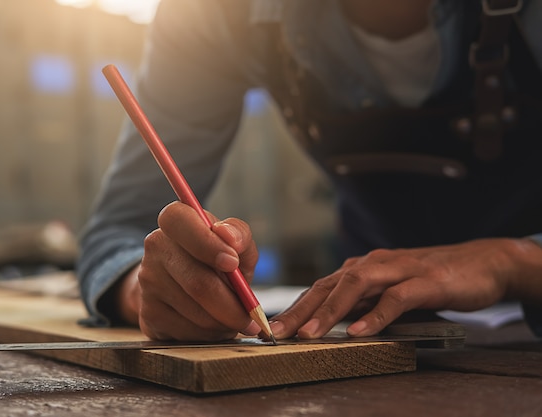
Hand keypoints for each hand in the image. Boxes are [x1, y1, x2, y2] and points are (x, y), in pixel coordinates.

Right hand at [117, 201, 260, 340]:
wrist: (183, 284)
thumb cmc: (215, 259)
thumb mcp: (234, 243)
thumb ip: (240, 235)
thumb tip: (230, 238)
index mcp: (175, 219)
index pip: (179, 221)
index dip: (207, 244)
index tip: (233, 263)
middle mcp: (155, 247)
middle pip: (196, 282)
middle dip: (232, 305)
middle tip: (251, 315)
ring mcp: (148, 281)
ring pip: (197, 313)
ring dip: (225, 322)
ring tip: (235, 318)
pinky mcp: (149, 313)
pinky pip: (189, 332)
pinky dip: (211, 334)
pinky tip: (216, 325)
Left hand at [270, 238, 541, 338]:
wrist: (482, 263)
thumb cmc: (430, 279)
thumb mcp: (389, 292)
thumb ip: (363, 304)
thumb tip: (332, 323)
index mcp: (362, 268)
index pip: (321, 288)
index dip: (295, 307)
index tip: (272, 328)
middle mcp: (374, 265)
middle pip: (329, 285)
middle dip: (299, 309)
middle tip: (276, 332)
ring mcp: (399, 270)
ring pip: (355, 287)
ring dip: (329, 311)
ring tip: (309, 334)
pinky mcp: (425, 281)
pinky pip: (395, 299)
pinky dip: (376, 315)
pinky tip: (360, 332)